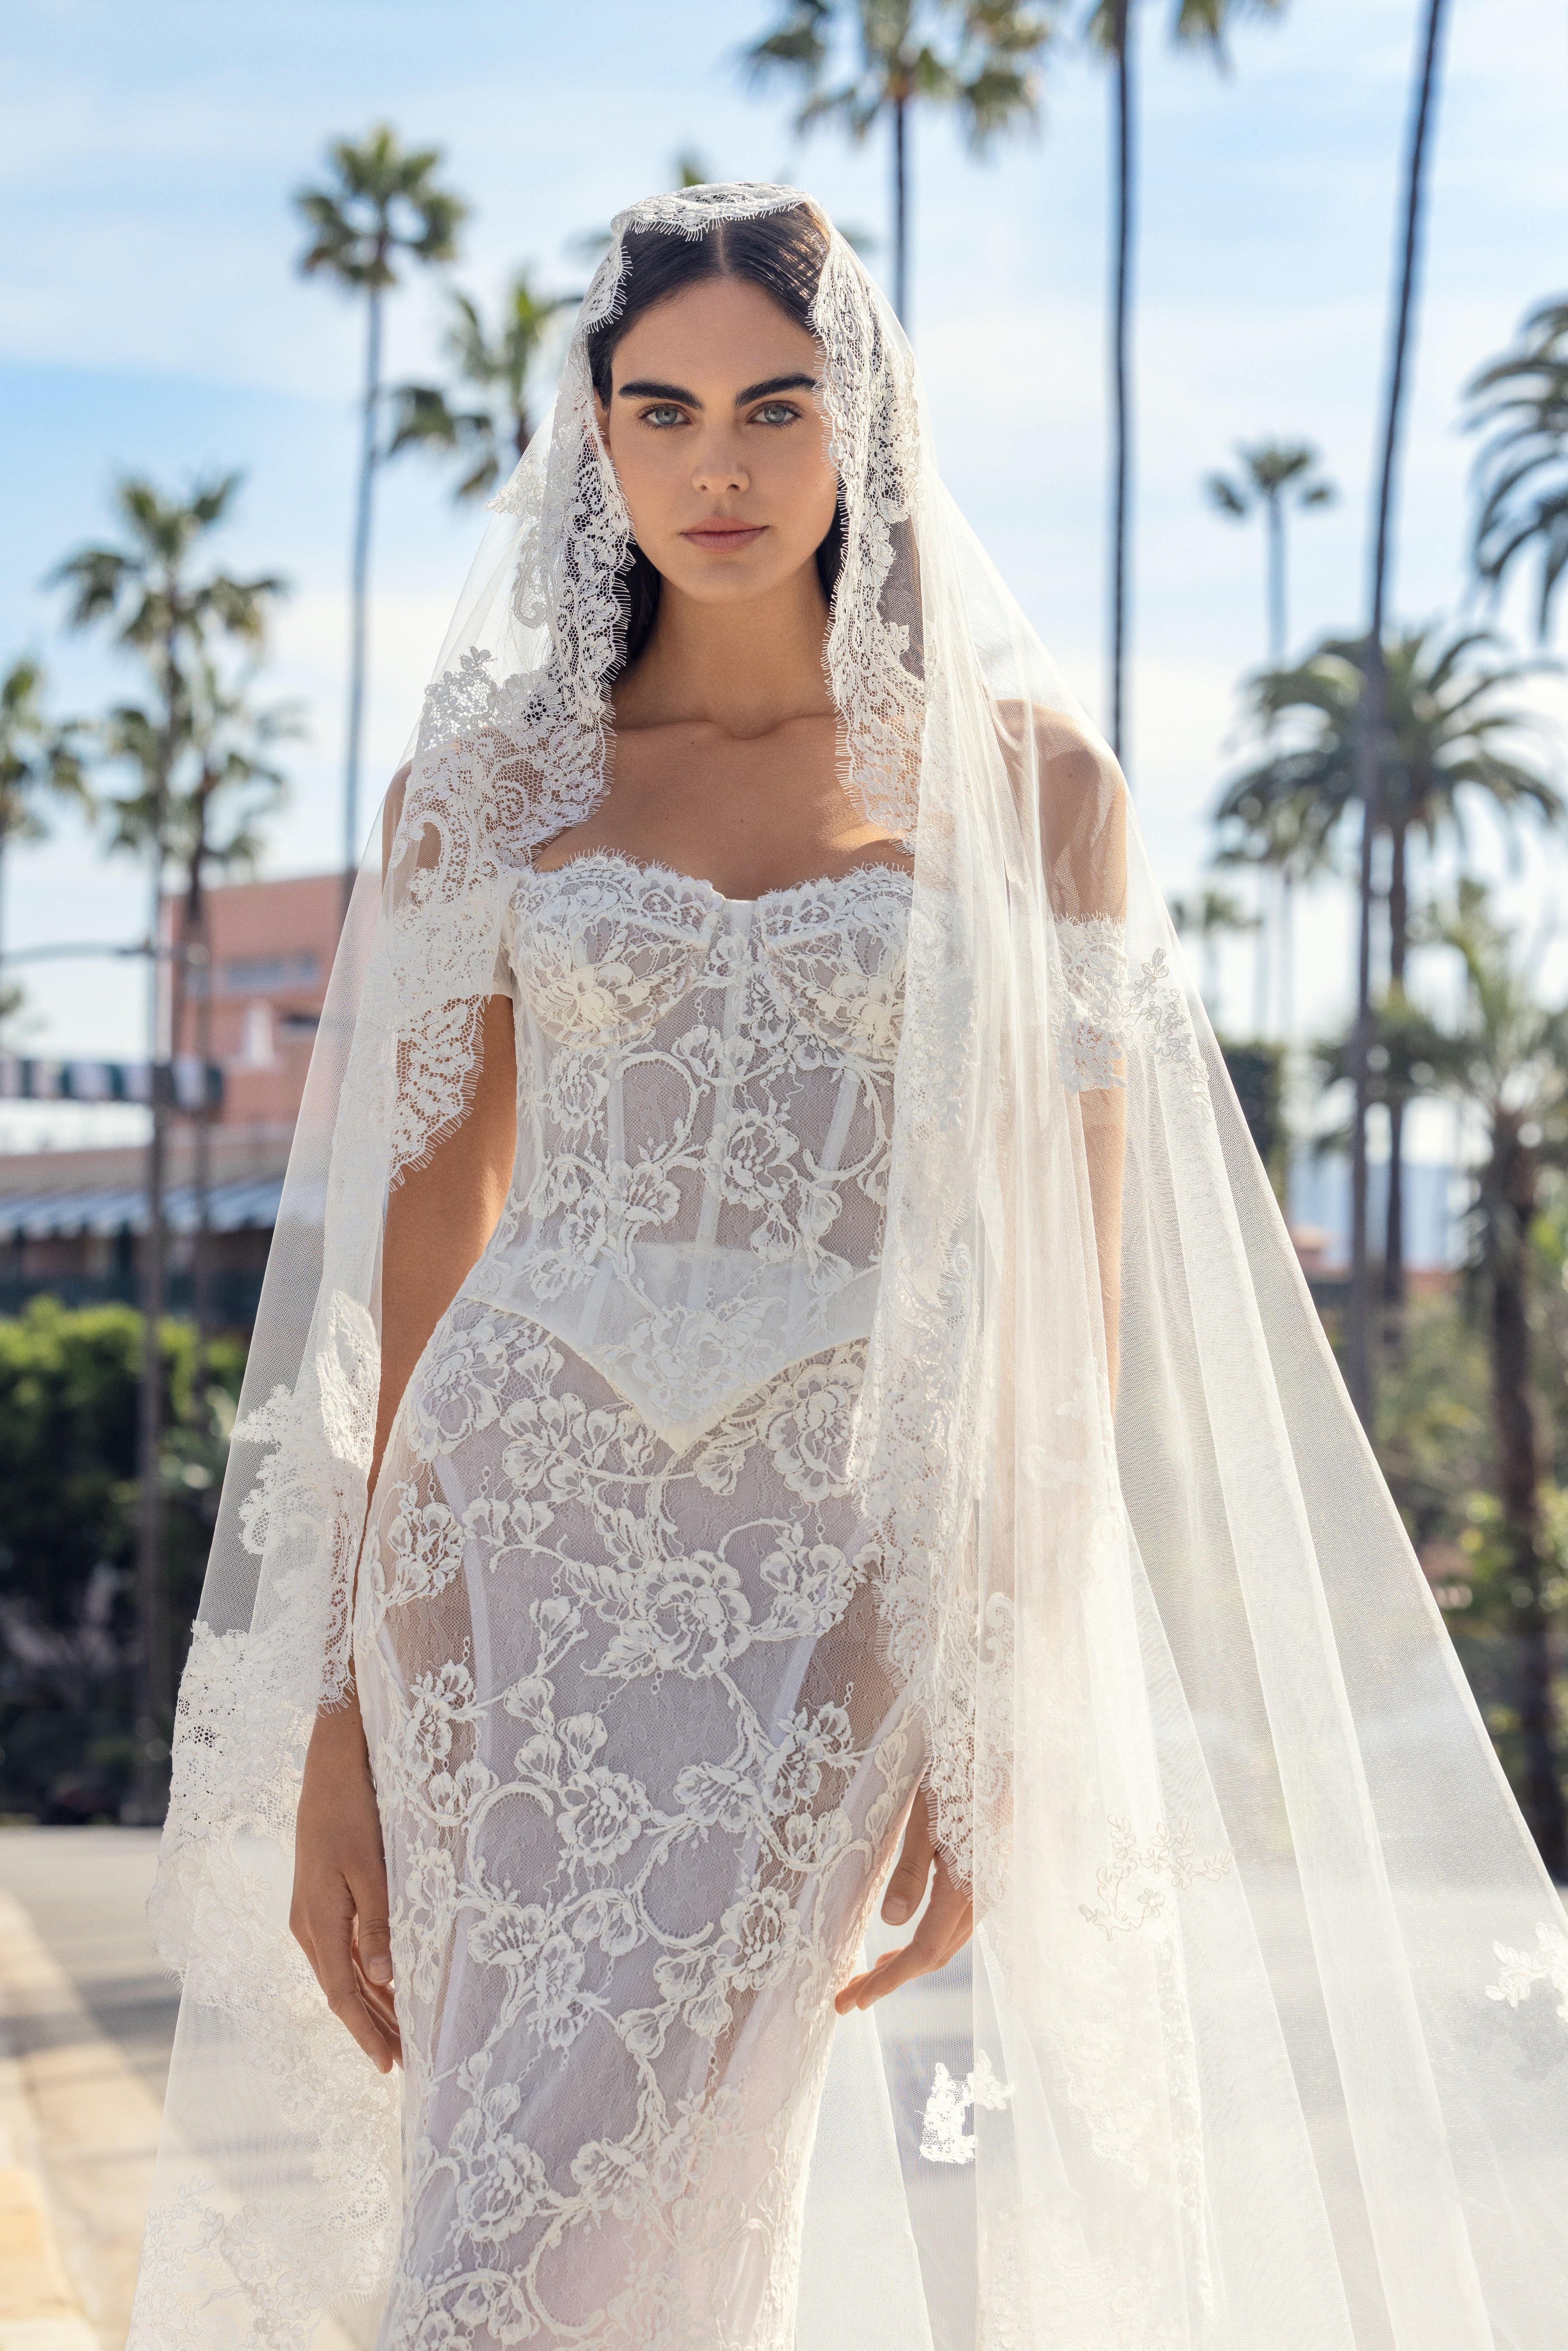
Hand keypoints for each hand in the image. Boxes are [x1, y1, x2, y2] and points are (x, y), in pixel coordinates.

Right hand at [290, 1693, 401, 2072]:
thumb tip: (382, 1980)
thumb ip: (377, 1923)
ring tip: (394, 2033)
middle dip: (368, 2027)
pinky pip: (340, 1948)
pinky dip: (361, 1972)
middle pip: (339, 1990)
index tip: (389, 2067)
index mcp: (317, 1921)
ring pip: (339, 1971)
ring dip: (366, 2003)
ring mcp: (311, 1909)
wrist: (333, 1763)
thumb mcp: (372, 1867)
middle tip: (399, 2062)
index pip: (343, 1994)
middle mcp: (308, 1923)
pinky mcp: (320, 1894)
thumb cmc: (356, 1811)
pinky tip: (379, 1982)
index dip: (366, 2032)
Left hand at [835, 1788, 972, 2014]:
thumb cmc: (955, 1775)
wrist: (999, 1747)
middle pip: (936, 1954)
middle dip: (892, 1978)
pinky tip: (912, 1934)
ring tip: (876, 1970)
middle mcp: (983, 1896)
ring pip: (949, 1941)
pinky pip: (958, 1922)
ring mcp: (990, 1887)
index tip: (854, 2001)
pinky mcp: (989, 1876)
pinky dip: (930, 1938)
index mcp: (966, 1887)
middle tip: (852, 1995)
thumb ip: (910, 1873)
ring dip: (912, 1960)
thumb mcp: (923, 1820)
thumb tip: (891, 1924)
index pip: (924, 1952)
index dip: (888, 1980)